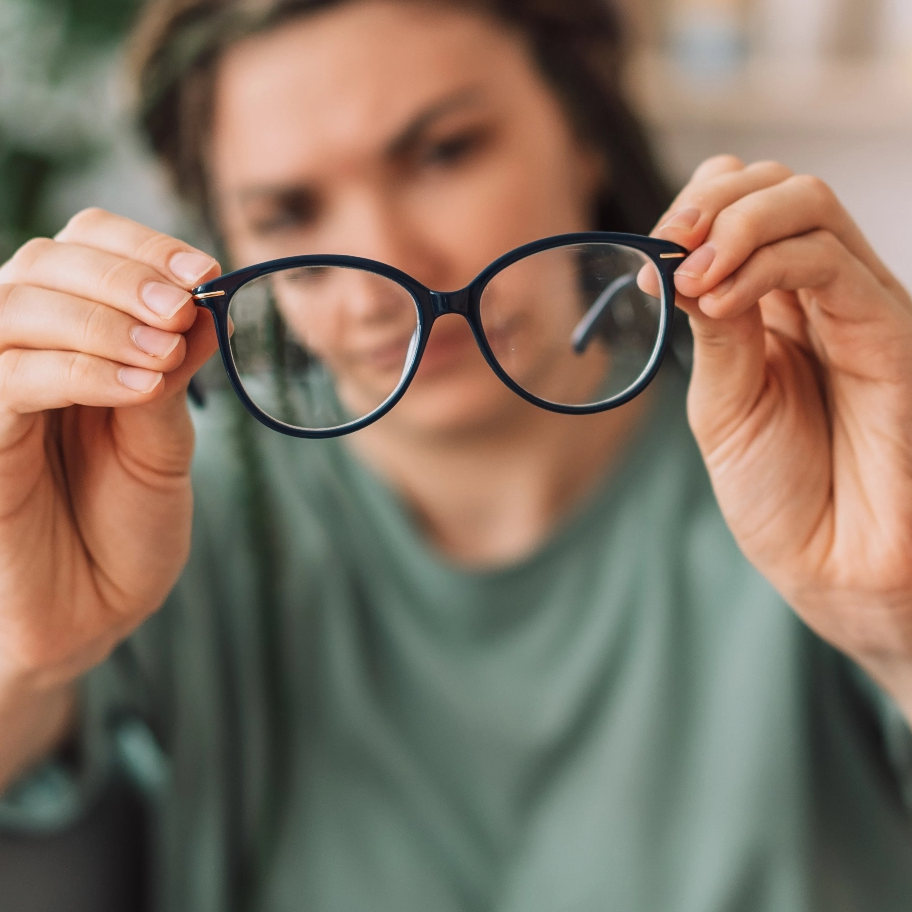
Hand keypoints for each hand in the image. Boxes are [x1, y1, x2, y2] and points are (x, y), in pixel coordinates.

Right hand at [0, 209, 218, 696]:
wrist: (91, 613)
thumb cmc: (125, 527)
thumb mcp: (163, 443)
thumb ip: (172, 374)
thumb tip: (205, 303)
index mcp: (73, 339)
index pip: (83, 246)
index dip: (141, 246)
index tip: (207, 270)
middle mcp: (23, 352)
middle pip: (43, 261)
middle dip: (122, 275)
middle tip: (183, 307)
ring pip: (15, 306)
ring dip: (102, 317)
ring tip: (165, 353)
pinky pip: (6, 379)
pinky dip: (78, 369)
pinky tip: (138, 386)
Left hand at [653, 156, 911, 722]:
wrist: (837, 566)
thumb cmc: (783, 494)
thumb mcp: (724, 404)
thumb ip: (715, 331)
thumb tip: (683, 262)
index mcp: (773, 310)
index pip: (738, 209)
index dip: (690, 214)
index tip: (647, 262)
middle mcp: (818, 296)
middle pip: (775, 186)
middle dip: (707, 202)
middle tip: (665, 249)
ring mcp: (856, 305)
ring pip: (807, 202)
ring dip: (732, 224)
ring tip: (691, 280)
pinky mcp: (889, 328)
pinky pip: (829, 261)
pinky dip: (763, 262)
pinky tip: (719, 300)